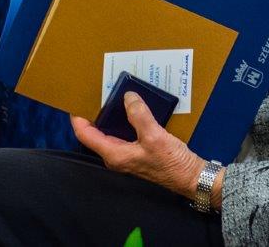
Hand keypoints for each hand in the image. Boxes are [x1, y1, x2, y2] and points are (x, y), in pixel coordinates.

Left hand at [72, 93, 211, 202]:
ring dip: (111, 115)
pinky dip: (125, 119)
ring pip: (111, 131)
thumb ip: (139, 115)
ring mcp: (127, 154)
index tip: (78, 99)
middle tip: (97, 92)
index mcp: (114, 154)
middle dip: (94, 113)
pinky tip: (134, 107)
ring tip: (114, 95)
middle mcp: (116, 156)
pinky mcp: (138, 151)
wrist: (191, 176)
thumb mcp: (154, 136)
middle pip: (96, 133)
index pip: (85, 135)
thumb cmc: (171, 162)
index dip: (78, 117)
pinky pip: (125, 132)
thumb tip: (128, 97)